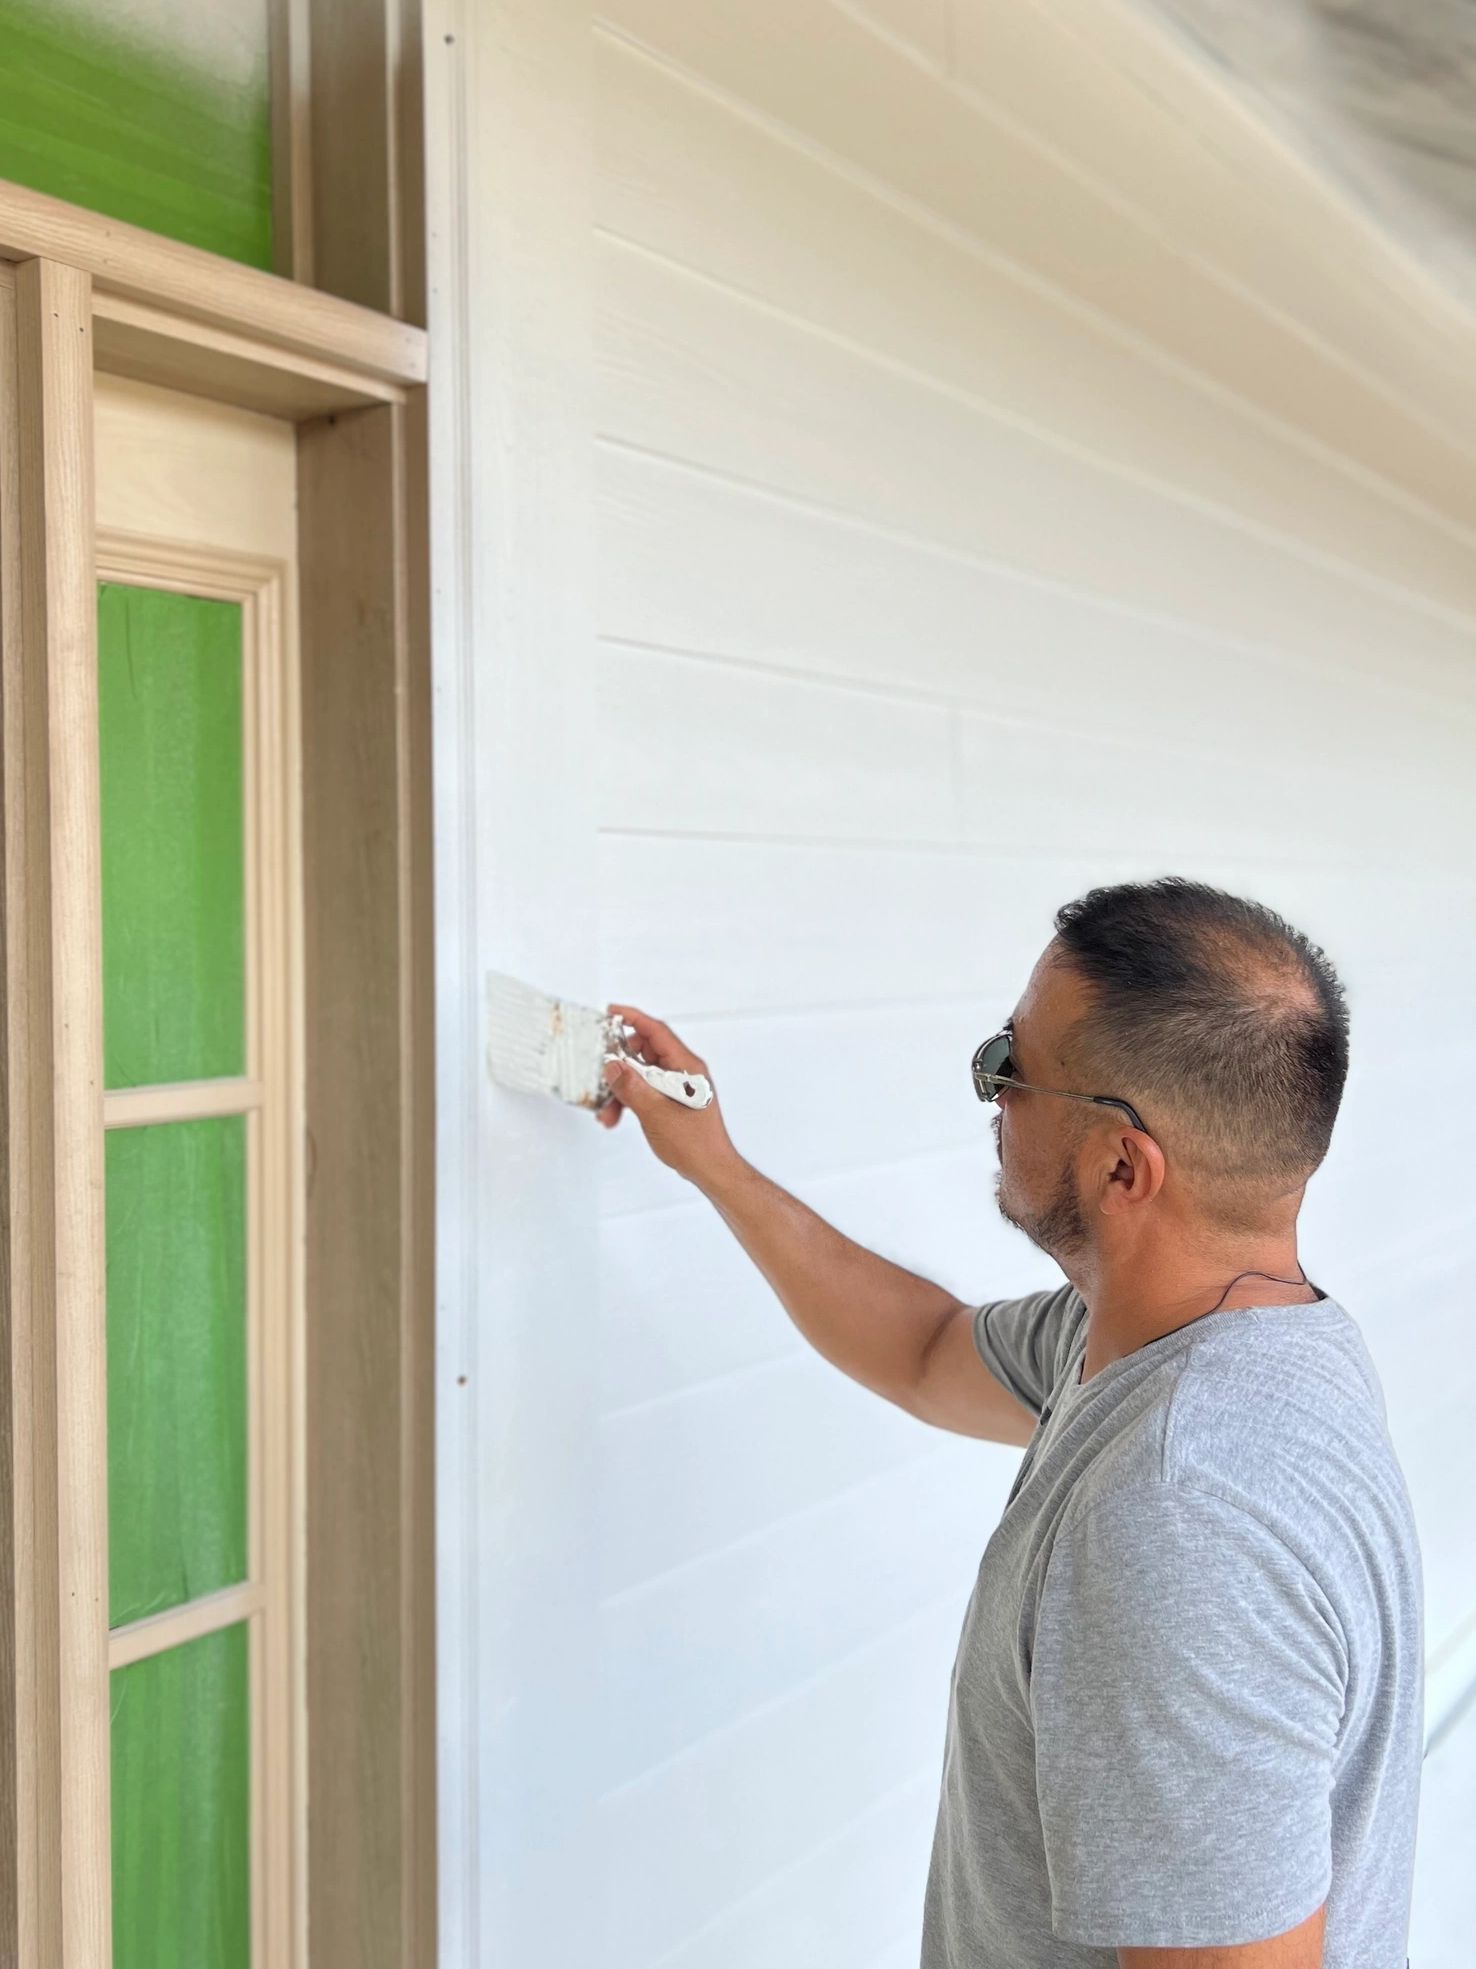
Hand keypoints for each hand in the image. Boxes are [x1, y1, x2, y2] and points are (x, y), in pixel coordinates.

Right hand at [596, 1003, 741, 1188]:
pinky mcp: (672, 1100)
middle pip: (646, 1051)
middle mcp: (684, 1072)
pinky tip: (616, 1115)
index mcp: (686, 1067)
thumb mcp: (655, 1113)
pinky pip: (646, 1089)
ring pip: (642, 1073)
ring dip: (622, 1088)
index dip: (633, 1019)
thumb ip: (632, 1086)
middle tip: (602, 1072)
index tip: (611, 1012)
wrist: (710, 1169)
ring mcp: (679, 1086)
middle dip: (620, 1063)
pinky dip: (629, 1099)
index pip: (657, 1031)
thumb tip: (613, 1065)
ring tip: (607, 1110)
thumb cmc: (694, 1144)